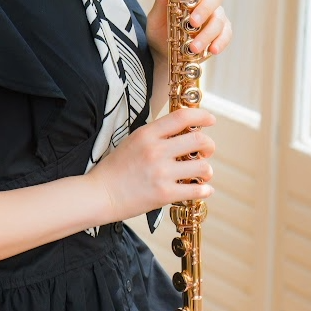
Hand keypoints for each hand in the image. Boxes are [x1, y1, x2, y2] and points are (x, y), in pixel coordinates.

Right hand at [91, 106, 215, 221]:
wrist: (100, 194)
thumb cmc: (114, 169)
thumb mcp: (132, 142)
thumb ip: (155, 135)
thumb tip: (183, 131)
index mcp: (147, 134)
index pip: (182, 117)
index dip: (201, 116)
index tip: (210, 120)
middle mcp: (156, 151)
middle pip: (199, 140)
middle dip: (209, 145)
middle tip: (207, 151)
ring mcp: (161, 173)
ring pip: (203, 167)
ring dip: (207, 170)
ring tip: (201, 174)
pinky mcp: (165, 194)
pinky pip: (198, 190)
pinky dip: (205, 190)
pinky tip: (201, 189)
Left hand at [145, 0, 232, 61]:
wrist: (166, 56)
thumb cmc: (161, 33)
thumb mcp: (156, 19)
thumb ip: (162, 2)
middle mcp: (205, 1)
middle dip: (204, 10)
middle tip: (192, 23)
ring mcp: (216, 16)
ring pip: (219, 20)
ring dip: (206, 34)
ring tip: (192, 47)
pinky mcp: (222, 33)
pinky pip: (226, 35)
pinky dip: (219, 43)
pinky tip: (211, 50)